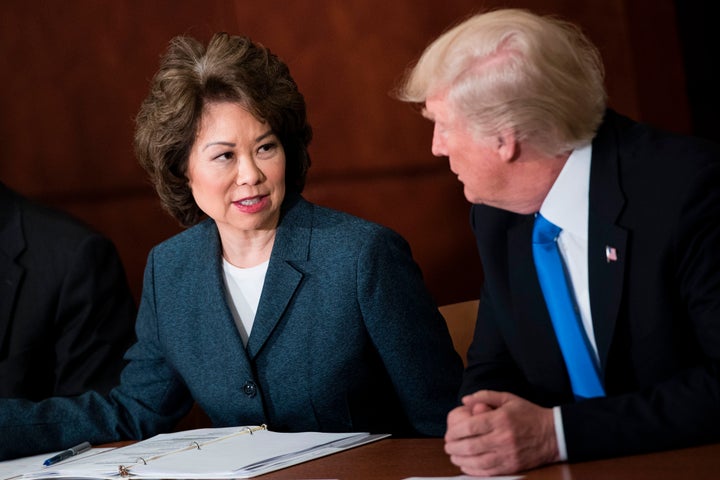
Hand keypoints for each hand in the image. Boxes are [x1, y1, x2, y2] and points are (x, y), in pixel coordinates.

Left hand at [444, 390, 558, 475]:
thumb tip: (464, 400)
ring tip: (454, 456)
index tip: (448, 434)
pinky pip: (488, 472)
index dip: (454, 432)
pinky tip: (466, 466)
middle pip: (470, 446)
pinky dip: (473, 470)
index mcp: (500, 420)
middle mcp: (502, 438)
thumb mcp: (508, 398)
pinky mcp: (512, 467)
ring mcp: (507, 454)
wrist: (554, 434)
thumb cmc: (529, 414)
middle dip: (454, 447)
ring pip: (477, 462)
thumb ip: (485, 396)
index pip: (470, 428)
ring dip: (460, 460)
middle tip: (447, 445)